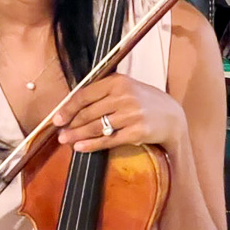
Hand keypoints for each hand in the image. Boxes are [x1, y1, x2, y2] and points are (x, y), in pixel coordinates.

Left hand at [52, 73, 187, 152]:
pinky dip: (92, 145)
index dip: (68, 108)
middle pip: (89, 112)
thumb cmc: (144, 101)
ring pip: (96, 127)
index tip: (57, 117)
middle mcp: (124, 96)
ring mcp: (131, 114)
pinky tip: (80, 147)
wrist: (172, 117)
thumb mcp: (125, 88)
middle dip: (71, 124)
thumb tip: (72, 106)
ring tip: (66, 140)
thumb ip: (102, 93)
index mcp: (118, 81)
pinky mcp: (137, 132)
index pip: (85, 94)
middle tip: (59, 132)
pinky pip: (108, 140)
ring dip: (77, 135)